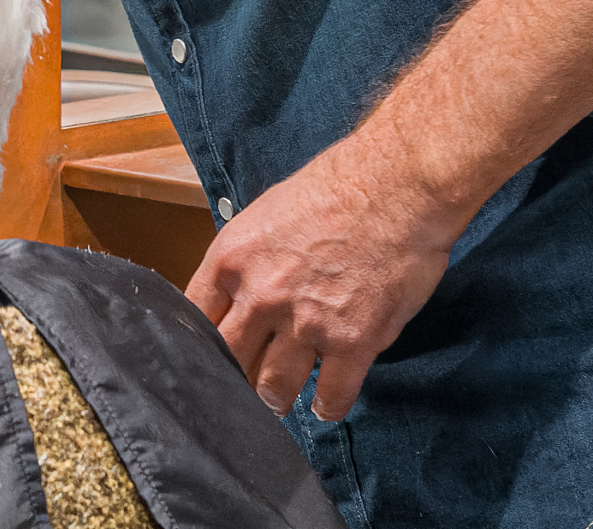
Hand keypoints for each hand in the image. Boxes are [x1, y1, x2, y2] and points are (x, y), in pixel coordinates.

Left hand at [184, 139, 464, 421]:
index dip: (201, 343)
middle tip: (245, 384)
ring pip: (273, 389)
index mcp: (231, 259)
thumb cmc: (336, 190)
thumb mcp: (265, 216)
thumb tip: (236, 297)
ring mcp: (306, 323)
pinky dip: (327, 405)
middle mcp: (261, 295)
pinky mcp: (352, 343)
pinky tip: (325, 402)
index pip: (195, 319)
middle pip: (230, 361)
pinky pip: (330, 396)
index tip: (210, 355)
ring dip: (276, 399)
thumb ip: (246, 262)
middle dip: (236, 376)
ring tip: (279, 400)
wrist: (397, 186)